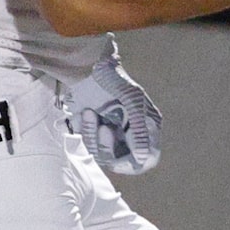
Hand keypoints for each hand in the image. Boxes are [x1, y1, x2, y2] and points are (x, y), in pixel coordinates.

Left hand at [66, 42, 160, 174]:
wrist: (88, 65)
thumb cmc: (115, 78)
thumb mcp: (132, 101)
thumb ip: (139, 131)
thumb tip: (144, 158)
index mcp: (147, 126)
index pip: (147, 159)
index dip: (134, 164)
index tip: (118, 161)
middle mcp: (130, 133)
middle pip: (121, 160)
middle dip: (107, 147)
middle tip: (103, 127)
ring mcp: (112, 132)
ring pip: (101, 153)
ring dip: (92, 135)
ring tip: (88, 113)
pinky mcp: (93, 130)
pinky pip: (87, 143)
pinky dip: (82, 131)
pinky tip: (82, 114)